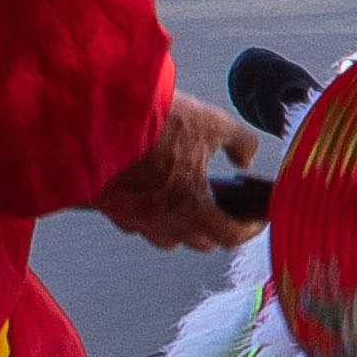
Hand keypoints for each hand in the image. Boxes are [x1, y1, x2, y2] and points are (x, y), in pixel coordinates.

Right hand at [94, 92, 261, 251]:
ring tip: (189, 204)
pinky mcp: (109, 208)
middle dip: (217, 229)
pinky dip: (151, 216)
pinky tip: (155, 195)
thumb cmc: (154, 121)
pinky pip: (136, 224)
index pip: (229, 235)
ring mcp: (132, 217)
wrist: (100, 114)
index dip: (249, 229)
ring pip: (166, 238)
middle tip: (226, 209)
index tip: (256, 221)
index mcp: (190, 205)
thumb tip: (246, 157)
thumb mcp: (212, 122)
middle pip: (198, 242)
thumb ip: (240, 142)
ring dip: (182, 227)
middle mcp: (161, 220)